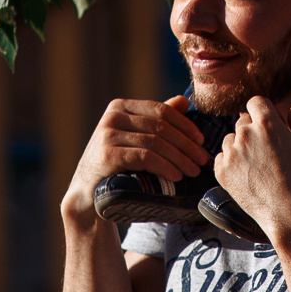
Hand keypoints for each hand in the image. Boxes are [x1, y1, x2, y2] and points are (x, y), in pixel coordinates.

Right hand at [62, 95, 209, 222]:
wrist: (88, 191)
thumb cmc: (117, 163)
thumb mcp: (136, 137)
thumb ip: (157, 119)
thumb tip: (184, 101)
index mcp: (121, 106)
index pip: (162, 110)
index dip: (185, 126)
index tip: (201, 142)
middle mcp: (112, 116)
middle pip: (161, 127)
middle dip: (186, 145)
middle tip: (202, 160)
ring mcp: (107, 134)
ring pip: (155, 142)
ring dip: (179, 158)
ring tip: (193, 171)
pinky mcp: (107, 154)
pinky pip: (144, 157)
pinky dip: (164, 166)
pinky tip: (176, 176)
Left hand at [212, 97, 290, 239]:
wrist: (289, 213)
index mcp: (267, 123)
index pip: (256, 102)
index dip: (264, 111)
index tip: (270, 124)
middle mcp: (245, 134)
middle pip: (243, 121)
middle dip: (254, 130)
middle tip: (268, 151)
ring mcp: (231, 153)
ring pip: (230, 140)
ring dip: (240, 146)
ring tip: (258, 166)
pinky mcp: (221, 172)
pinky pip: (220, 159)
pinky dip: (230, 163)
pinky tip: (246, 175)